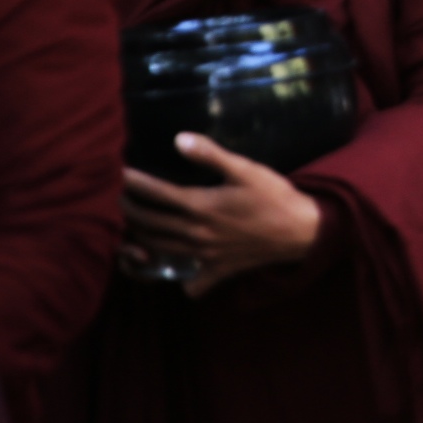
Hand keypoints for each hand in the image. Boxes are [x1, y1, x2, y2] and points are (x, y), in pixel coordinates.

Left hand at [120, 133, 322, 296]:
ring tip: (134, 223)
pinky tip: (174, 264)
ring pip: (159, 249)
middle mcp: (196, 234)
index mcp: (201, 206)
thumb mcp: (245, 168)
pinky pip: (189, 283)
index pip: (157, 194)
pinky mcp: (217, 271)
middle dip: (130, 209)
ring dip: (140, 236)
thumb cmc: (274, 196)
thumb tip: (179, 139)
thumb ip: (210, 154)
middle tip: (122, 196)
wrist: (300, 231)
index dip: (136, 183)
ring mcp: (204, 256)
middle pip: (150, 224)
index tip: (122, 174)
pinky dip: (176, 276)